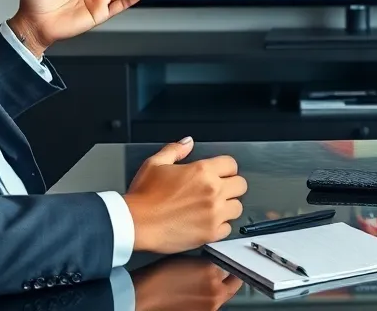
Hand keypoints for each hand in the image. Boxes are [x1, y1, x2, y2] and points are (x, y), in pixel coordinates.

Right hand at [123, 139, 247, 252]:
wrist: (135, 224)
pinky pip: (228, 229)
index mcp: (203, 171)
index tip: (220, 174)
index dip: (225, 168)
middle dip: (231, 186)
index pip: (232, 164)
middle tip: (218, 191)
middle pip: (241, 185)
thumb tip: (188, 142)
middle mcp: (213, 191)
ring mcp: (214, 213)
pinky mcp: (211, 233)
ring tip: (213, 209)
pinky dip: (220, 227)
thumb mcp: (155, 164)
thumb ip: (175, 150)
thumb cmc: (143, 196)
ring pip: (237, 208)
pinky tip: (207, 224)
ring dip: (228, 207)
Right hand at [131, 256, 242, 310]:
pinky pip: (212, 304)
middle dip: (230, 278)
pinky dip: (209, 298)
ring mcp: (209, 306)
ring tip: (205, 282)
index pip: (233, 268)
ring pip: (222, 295)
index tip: (231, 262)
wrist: (146, 296)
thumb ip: (209, 263)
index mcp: (213, 276)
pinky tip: (197, 293)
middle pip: (233, 284)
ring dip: (219, 288)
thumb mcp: (190, 260)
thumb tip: (219, 265)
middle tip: (226, 272)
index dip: (231, 263)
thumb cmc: (161, 277)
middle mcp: (215, 294)